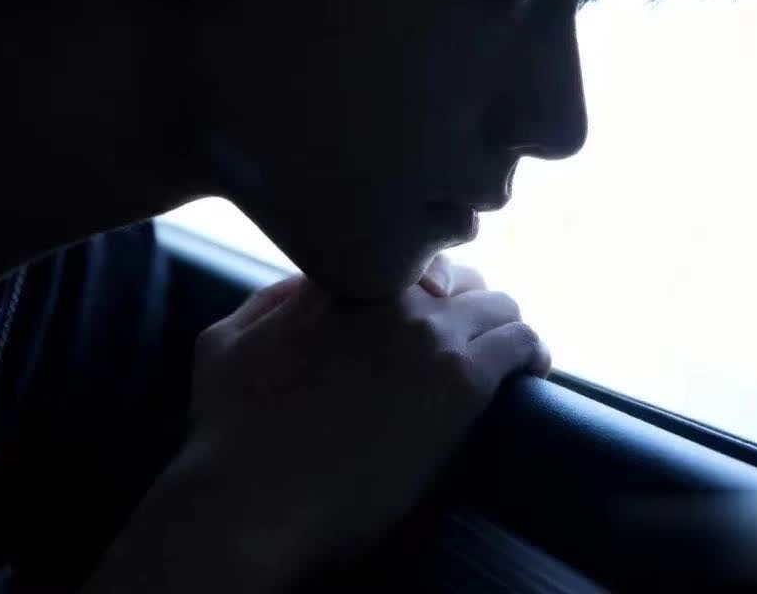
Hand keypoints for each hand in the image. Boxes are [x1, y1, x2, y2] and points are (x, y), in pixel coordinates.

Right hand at [178, 253, 550, 579]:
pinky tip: (534, 367)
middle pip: (454, 276)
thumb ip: (267, 301)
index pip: (402, 257)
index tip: (429, 305)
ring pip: (496, 303)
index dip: (419, 283)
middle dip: (462, 302)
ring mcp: (425, 334)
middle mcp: (385, 294)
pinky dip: (532, 351)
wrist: (249, 500)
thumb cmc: (226, 431)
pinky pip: (521, 344)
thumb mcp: (222, 344)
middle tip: (465, 336)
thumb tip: (307, 286)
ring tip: (503, 351)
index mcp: (334, 280)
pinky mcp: (459, 383)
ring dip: (499, 323)